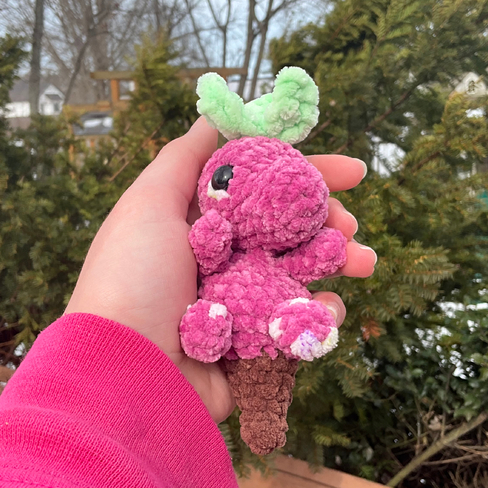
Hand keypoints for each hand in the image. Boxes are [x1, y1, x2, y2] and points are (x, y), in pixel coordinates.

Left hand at [64, 118, 375, 422]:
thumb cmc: (132, 279)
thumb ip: (184, 159)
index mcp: (198, 227)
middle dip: (327, 224)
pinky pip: (296, 327)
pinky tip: (328, 309)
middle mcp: (219, 264)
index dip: (307, 176)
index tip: (351, 173)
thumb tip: (212, 116)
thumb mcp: (147, 204)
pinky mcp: (252, 352)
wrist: (125, 371)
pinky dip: (318, 316)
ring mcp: (239, 308)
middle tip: (351, 224)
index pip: (262, 190)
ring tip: (361, 262)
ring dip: (336, 265)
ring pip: (301, 277)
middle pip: (288, 233)